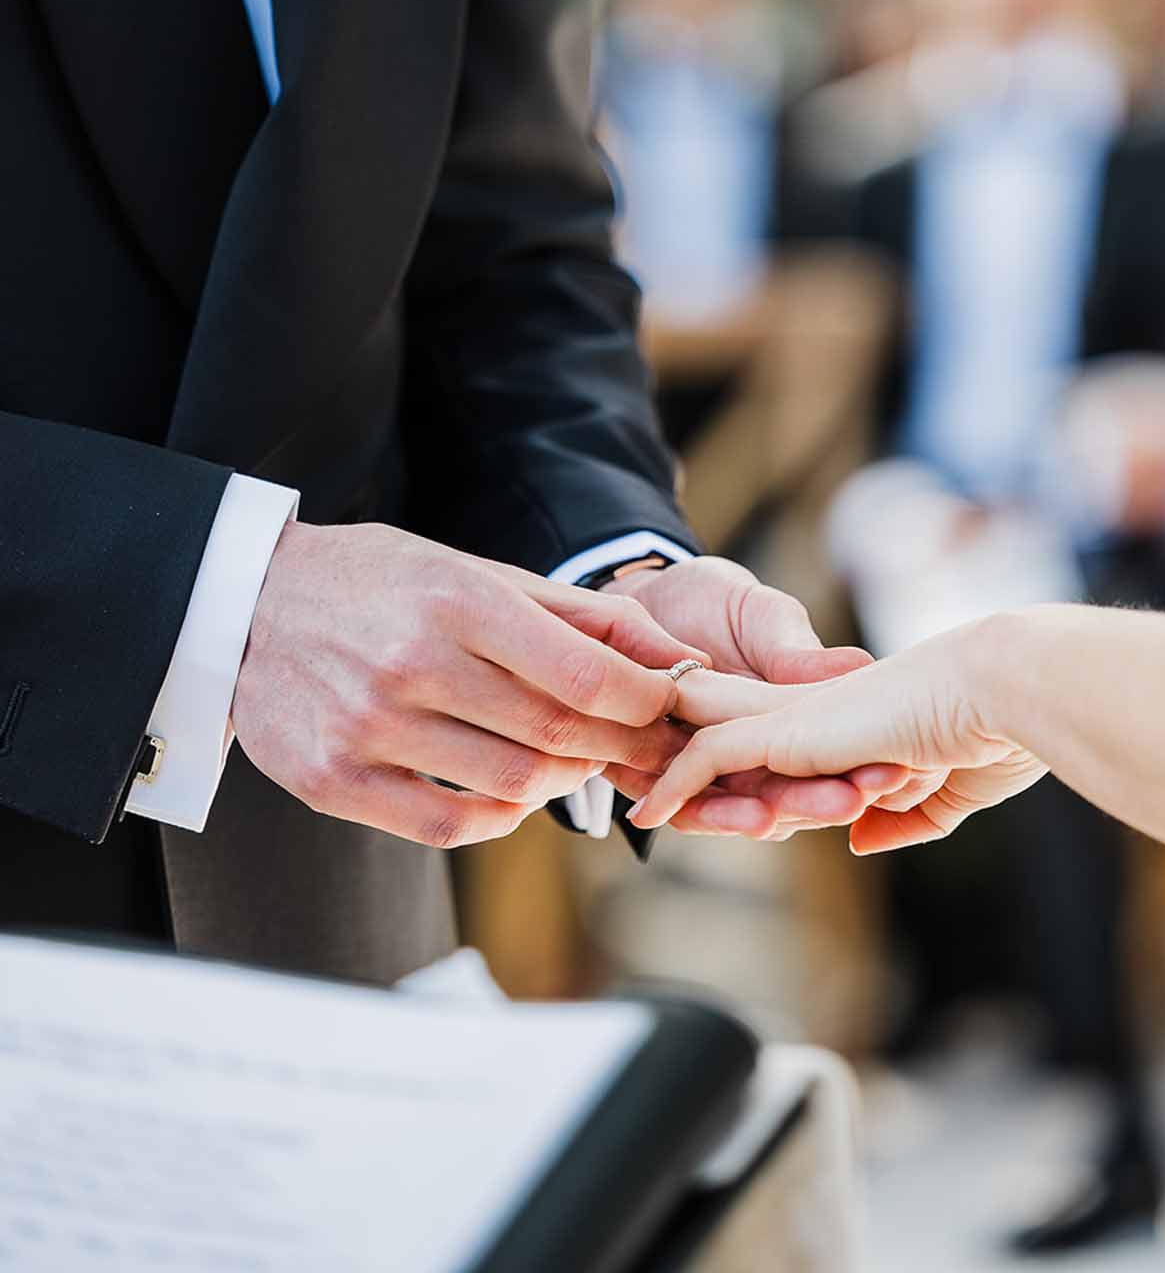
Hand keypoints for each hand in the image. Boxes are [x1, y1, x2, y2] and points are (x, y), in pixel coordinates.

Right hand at [231, 521, 705, 850]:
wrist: (250, 604)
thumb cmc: (382, 582)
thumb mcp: (476, 572)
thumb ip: (580, 615)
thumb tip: (679, 658)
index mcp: (454, 602)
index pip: (582, 674)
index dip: (645, 700)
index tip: (670, 704)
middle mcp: (410, 665)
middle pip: (554, 733)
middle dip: (620, 745)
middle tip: (645, 745)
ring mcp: (367, 730)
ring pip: (510, 785)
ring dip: (563, 781)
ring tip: (576, 759)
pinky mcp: (333, 782)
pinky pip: (448, 827)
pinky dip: (502, 816)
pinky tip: (514, 790)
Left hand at [611, 556, 896, 838]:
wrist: (644, 592)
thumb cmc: (713, 599)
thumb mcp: (762, 615)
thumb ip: (793, 649)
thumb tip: (856, 663)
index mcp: (790, 722)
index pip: (828, 761)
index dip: (857, 771)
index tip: (893, 774)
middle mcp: (754, 754)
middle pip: (787, 792)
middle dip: (814, 801)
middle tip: (848, 803)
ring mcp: (705, 762)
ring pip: (733, 804)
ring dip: (750, 814)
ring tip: (768, 818)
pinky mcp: (651, 764)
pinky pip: (669, 791)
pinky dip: (678, 797)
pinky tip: (676, 808)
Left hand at [627, 625, 1046, 850]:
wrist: (1003, 681)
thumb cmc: (999, 732)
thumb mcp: (946, 788)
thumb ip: (905, 816)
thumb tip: (861, 839)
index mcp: (854, 724)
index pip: (788, 752)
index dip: (754, 776)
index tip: (732, 801)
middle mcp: (817, 715)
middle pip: (734, 737)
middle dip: (690, 764)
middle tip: (643, 783)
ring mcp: (798, 719)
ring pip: (712, 743)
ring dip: (672, 774)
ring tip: (626, 792)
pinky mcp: (788, 728)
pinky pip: (712, 756)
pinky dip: (679, 785)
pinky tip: (647, 812)